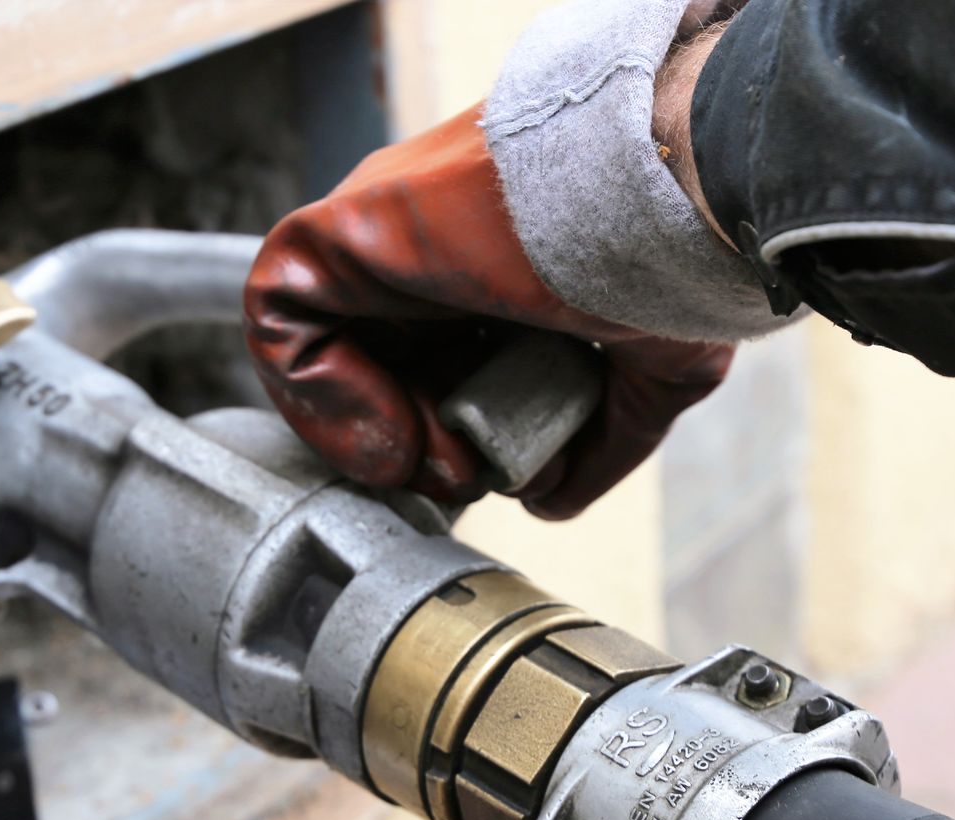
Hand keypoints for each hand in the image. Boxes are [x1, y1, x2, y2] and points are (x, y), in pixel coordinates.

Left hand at [243, 106, 732, 518]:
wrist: (667, 186)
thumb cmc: (673, 250)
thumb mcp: (657, 363)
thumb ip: (602, 438)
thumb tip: (547, 498)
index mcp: (495, 261)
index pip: (440, 362)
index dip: (460, 434)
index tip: (504, 468)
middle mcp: (427, 246)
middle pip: (386, 367)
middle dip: (423, 442)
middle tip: (473, 471)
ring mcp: (375, 235)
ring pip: (333, 356)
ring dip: (379, 434)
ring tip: (442, 456)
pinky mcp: (331, 236)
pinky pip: (281, 331)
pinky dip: (323, 403)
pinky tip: (398, 430)